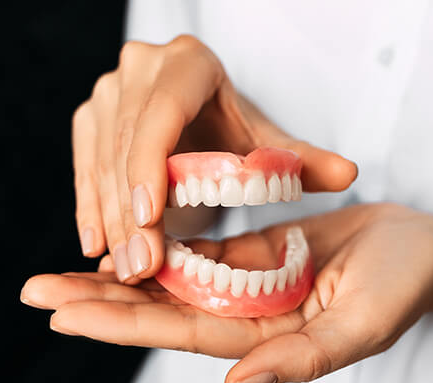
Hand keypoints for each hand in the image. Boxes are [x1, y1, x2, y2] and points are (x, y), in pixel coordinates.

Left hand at [22, 203, 432, 382]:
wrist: (419, 246)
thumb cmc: (401, 284)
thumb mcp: (361, 324)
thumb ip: (303, 358)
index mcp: (265, 337)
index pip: (179, 331)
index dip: (122, 322)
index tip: (65, 311)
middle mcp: (246, 313)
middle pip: (161, 307)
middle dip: (100, 298)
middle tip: (36, 288)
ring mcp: (247, 281)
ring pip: (172, 277)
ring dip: (122, 268)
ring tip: (67, 262)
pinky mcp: (254, 252)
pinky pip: (199, 249)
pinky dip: (161, 243)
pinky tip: (129, 236)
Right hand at [73, 35, 356, 281]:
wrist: (197, 115)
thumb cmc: (232, 128)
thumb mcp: (265, 142)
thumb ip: (301, 159)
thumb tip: (349, 175)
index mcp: (188, 65)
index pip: (162, 113)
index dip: (150, 164)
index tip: (150, 219)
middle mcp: (140, 71)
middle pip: (125, 144)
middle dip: (130, 211)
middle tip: (141, 266)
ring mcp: (109, 93)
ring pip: (99, 160)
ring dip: (109, 218)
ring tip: (123, 266)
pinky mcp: (91, 119)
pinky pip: (83, 167)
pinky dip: (90, 208)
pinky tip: (96, 246)